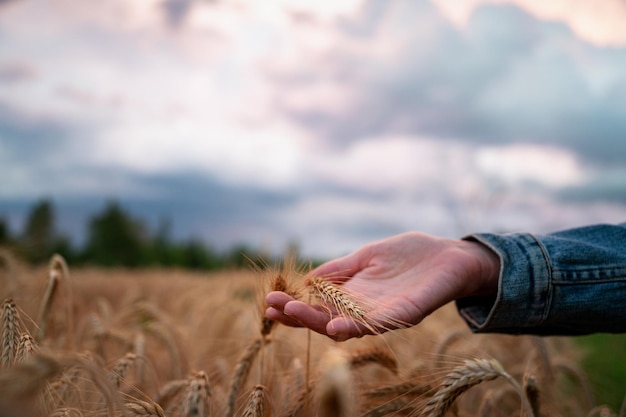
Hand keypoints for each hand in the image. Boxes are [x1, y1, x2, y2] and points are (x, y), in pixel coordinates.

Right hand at [265, 232, 499, 340]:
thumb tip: (306, 279)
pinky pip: (380, 324)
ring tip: (296, 315)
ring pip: (348, 327)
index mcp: (354, 298)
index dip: (295, 307)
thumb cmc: (409, 256)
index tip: (270, 301)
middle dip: (299, 316)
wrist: (451, 257)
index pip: (318, 307)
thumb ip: (340, 270)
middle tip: (273, 309)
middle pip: (326, 320)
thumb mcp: (366, 257)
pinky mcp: (406, 312)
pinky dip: (357, 327)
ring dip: (321, 324)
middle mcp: (365, 311)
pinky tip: (337, 326)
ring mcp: (385, 314)